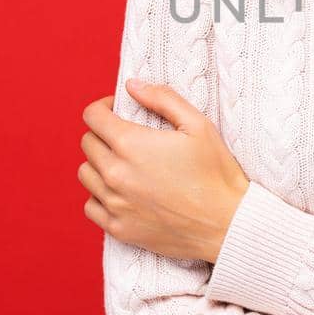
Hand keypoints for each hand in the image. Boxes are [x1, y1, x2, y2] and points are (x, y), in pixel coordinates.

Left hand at [79, 80, 250, 262]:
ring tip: (123, 164)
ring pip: (85, 174)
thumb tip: (132, 86)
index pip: (93, 116)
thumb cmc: (217, 173)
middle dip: (102, 133)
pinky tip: (121, 192)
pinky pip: (90, 206)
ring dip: (99, 164)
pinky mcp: (118, 228)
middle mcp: (115, 174)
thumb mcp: (198, 125)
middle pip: (87, 143)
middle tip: (126, 137)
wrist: (228, 224)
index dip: (104, 107)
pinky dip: (100, 196)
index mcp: (131, 144)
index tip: (118, 110)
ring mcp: (115, 204)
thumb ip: (163, 99)